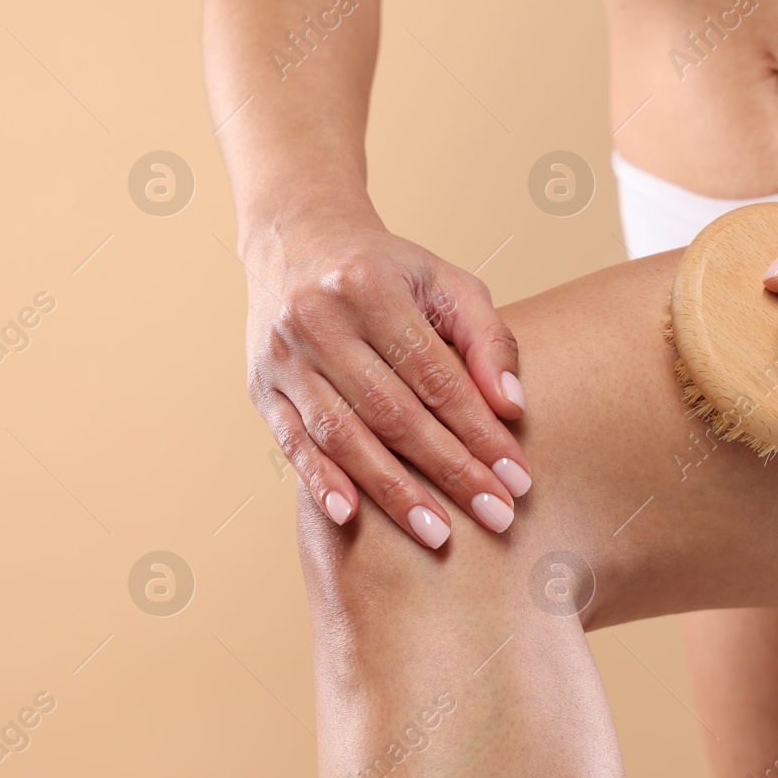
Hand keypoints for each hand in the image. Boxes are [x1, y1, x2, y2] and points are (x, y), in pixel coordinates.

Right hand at [243, 205, 531, 548]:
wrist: (298, 242)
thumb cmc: (389, 272)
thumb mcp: (446, 283)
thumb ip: (487, 340)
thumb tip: (513, 408)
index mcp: (369, 287)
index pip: (435, 375)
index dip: (479, 431)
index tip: (518, 477)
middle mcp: (318, 321)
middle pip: (392, 412)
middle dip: (450, 470)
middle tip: (497, 516)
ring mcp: (283, 357)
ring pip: (342, 435)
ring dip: (393, 491)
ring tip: (439, 535)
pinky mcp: (260, 388)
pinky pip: (291, 443)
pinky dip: (321, 481)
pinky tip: (351, 517)